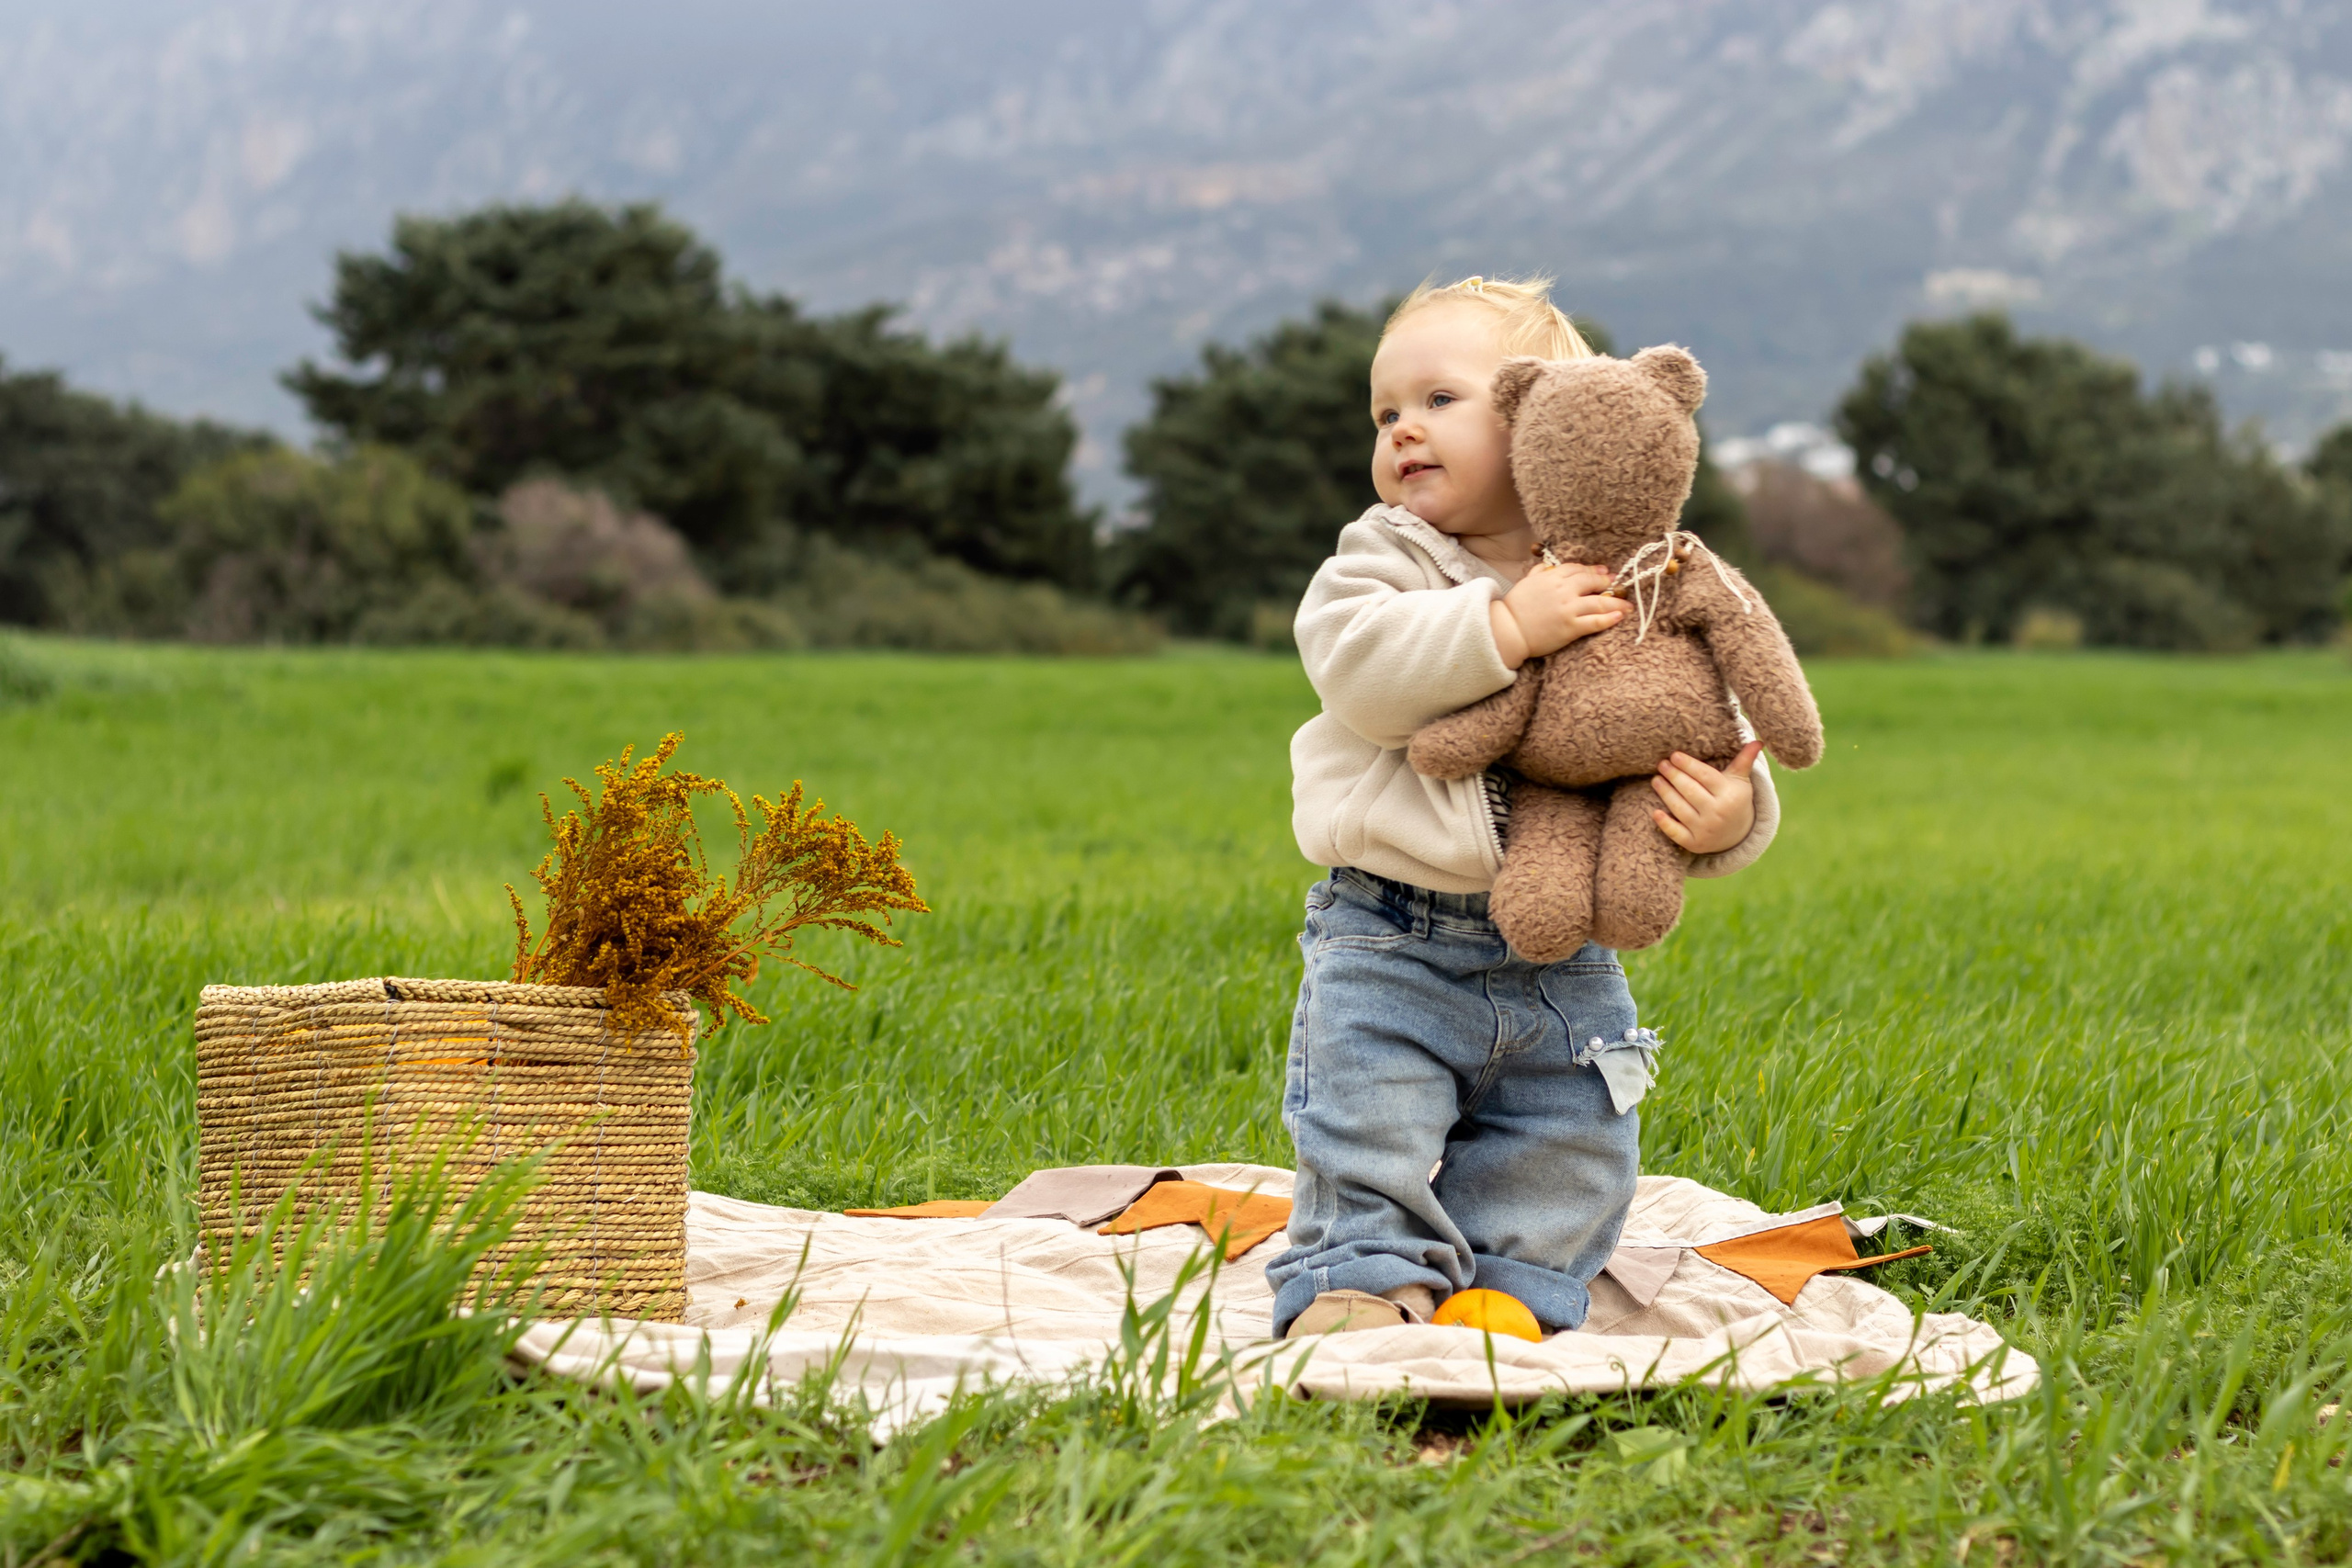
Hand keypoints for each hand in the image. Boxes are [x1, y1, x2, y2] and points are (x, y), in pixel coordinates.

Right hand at [1489, 560, 1624, 667]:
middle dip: (1607, 582)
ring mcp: (1568, 609)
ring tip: (1628, 604)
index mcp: (1551, 577)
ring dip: (1617, 602)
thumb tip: (1549, 567)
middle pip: (1592, 581)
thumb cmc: (1515, 608)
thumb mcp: (1526, 582)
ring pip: (1599, 602)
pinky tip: (1620, 616)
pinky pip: (1595, 621)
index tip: (1603, 572)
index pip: (1577, 569)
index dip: (1593, 570)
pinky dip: (1609, 618)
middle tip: (1617, 584)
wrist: (1508, 631)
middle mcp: (1563, 590)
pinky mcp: (1571, 627)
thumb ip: (1539, 572)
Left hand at [1651, 742, 1760, 854]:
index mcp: (1729, 795)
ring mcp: (1705, 829)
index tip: (1674, 755)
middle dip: (1674, 776)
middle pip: (1690, 791)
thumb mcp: (1741, 781)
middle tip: (1662, 764)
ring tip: (1656, 780)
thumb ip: (1744, 761)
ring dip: (1665, 793)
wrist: (1737, 835)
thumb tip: (1758, 741)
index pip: (1705, 776)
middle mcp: (1717, 813)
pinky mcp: (1694, 843)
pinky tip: (1655, 812)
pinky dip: (1665, 824)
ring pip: (1680, 808)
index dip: (1689, 765)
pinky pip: (1677, 833)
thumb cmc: (1735, 800)